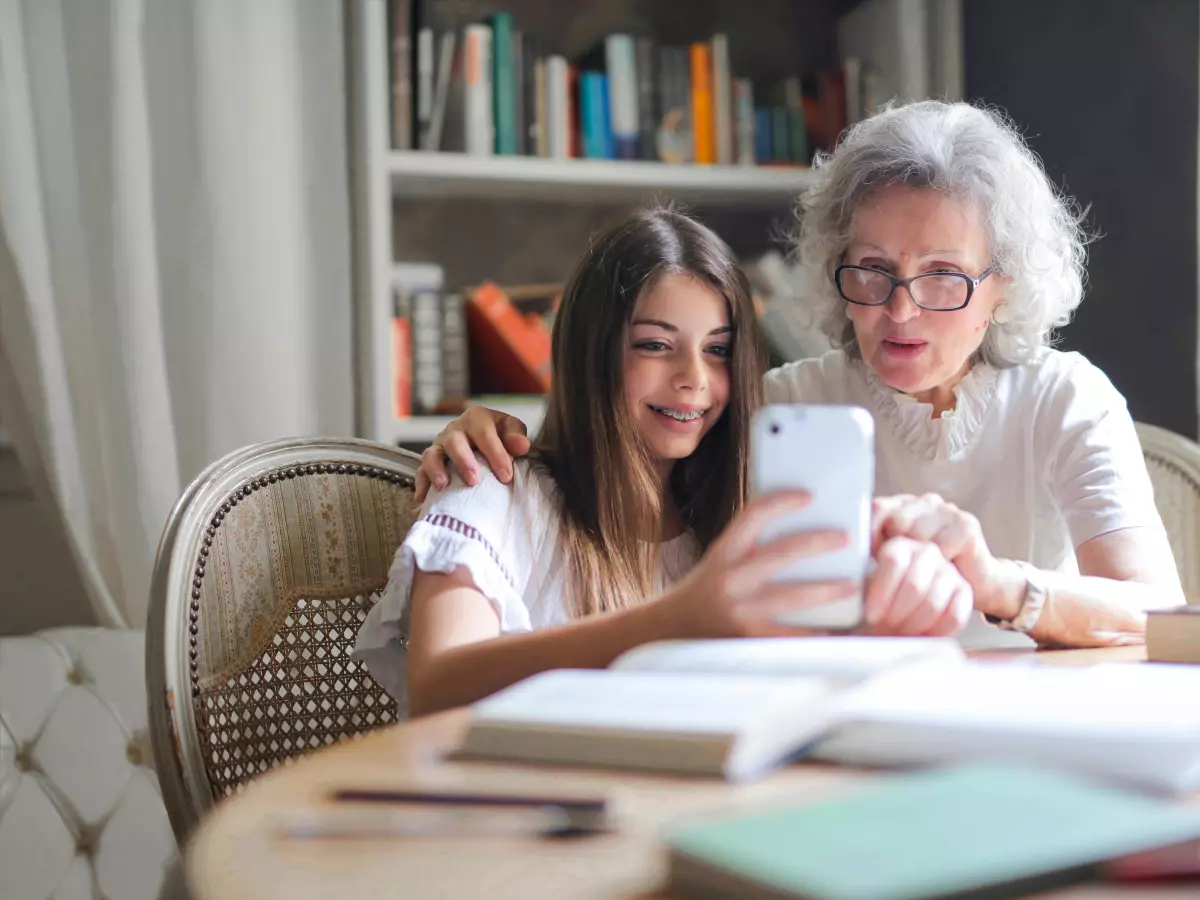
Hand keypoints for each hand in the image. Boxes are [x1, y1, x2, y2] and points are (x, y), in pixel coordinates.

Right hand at [415, 407, 530, 501]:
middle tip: (473, 480)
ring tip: (443, 486)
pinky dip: (421, 485)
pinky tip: (423, 500)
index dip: (495, 455)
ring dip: (436, 470)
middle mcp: (454, 431)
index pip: (484, 434)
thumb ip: (516, 436)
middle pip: (454, 442)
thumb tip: (521, 446)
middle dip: (463, 461)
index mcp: (476, 419)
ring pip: (431, 455)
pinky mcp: (430, 463)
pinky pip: (421, 473)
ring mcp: (439, 447)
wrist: (482, 440)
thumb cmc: (499, 436)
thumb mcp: (510, 429)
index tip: (506, 477)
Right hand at [657, 491, 858, 638]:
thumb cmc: (702, 593)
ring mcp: (740, 610)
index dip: (782, 502)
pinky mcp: (749, 638)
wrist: (669, 630)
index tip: (808, 496)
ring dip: (827, 590)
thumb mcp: (718, 561)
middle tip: (846, 538)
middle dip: (819, 543)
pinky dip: (815, 632)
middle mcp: (730, 578)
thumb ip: (748, 549)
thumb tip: (795, 533)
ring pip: (793, 596)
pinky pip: (790, 635)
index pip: (752, 515)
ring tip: (851, 584)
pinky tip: (835, 629)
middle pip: (782, 553)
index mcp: (723, 553)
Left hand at [862, 536, 974, 636]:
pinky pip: (954, 615)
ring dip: (913, 625)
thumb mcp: (863, 585)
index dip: (882, 592)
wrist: (906, 605)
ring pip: (933, 602)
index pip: (893, 561)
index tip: (872, 616)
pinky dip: (935, 632)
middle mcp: (926, 552)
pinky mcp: (965, 591)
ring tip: (898, 634)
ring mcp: (948, 570)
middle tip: (884, 629)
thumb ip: (857, 584)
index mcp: (899, 546)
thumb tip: (844, 592)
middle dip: (896, 614)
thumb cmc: (879, 597)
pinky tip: (920, 636)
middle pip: (914, 584)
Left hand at [872, 493, 1017, 620]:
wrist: (976, 584)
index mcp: (904, 505)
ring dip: (919, 559)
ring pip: (918, 534)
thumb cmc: (929, 574)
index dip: (870, 534)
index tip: (870, 558)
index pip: (877, 508)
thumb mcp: (898, 559)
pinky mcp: (966, 525)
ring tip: (925, 571)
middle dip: (897, 549)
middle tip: (903, 570)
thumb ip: (876, 547)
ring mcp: (947, 511)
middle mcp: (925, 502)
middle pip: (897, 521)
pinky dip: (939, 564)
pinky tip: (945, 568)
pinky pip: (940, 546)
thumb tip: (849, 548)